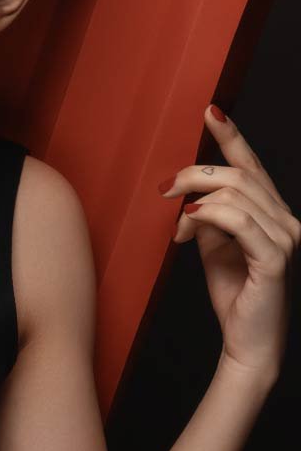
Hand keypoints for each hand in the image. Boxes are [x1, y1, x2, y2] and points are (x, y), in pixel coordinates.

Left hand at [158, 105, 298, 382]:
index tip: (209, 110)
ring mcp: (285, 237)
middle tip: (164, 189)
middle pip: (236, 174)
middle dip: (193, 175)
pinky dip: (209, 216)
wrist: (246, 340)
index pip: (252, 164)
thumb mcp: (213, 244)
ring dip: (195, 203)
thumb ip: (207, 214)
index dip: (231, 135)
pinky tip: (189, 222)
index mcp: (272, 211)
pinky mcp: (275, 258)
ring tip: (178, 228)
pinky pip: (238, 221)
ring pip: (234, 193)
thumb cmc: (231, 290)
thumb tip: (187, 196)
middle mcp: (286, 218)